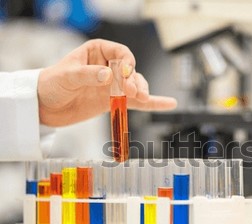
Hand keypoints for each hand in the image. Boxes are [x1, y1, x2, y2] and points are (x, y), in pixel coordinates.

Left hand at [37, 39, 176, 126]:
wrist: (45, 106)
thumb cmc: (51, 84)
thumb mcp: (67, 76)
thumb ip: (88, 75)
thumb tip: (108, 76)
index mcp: (97, 52)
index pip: (121, 53)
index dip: (127, 63)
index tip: (125, 74)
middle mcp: (109, 67)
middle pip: (131, 71)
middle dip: (135, 81)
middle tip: (133, 93)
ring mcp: (113, 85)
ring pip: (136, 86)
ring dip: (142, 92)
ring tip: (142, 99)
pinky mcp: (115, 101)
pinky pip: (137, 103)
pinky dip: (153, 103)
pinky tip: (169, 103)